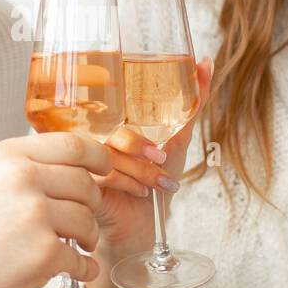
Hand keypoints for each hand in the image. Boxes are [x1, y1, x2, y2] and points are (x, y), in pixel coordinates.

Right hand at [0, 132, 114, 287]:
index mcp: (7, 157)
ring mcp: (35, 217)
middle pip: (85, 184)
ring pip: (87, 221)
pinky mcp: (43, 254)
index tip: (105, 167)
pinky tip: (76, 269)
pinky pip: (81, 259)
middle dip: (92, 204)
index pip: (72, 145)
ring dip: (89, 237)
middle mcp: (23, 180)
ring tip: (77, 246)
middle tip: (85, 218)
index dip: (97, 156)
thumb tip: (67, 164)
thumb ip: (20, 166)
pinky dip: (83, 268)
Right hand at [93, 56, 214, 261]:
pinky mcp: (81, 181)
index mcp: (110, 118)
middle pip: (108, 126)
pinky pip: (102, 173)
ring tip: (160, 182)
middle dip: (138, 145)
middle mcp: (91, 133)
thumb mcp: (177, 139)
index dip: (130, 113)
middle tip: (161, 158)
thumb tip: (206, 62)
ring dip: (140, 170)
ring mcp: (82, 156)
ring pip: (107, 152)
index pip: (110, 98)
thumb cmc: (155, 180)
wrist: (142, 225)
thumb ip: (191, 102)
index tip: (158, 145)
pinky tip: (142, 193)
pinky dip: (129, 184)